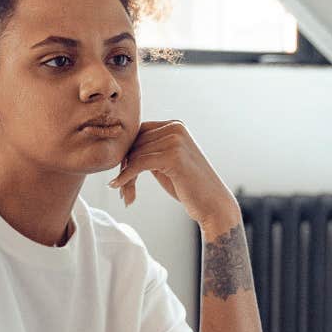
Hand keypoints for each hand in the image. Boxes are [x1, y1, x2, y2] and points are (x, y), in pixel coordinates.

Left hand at [108, 120, 239, 231]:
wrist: (214, 205)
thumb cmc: (189, 187)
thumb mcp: (166, 162)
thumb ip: (149, 151)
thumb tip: (120, 149)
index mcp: (175, 126)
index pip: (138, 133)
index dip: (126, 154)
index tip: (121, 176)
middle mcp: (176, 128)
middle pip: (134, 143)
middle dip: (124, 167)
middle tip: (122, 191)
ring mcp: (175, 140)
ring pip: (134, 155)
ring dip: (125, 177)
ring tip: (126, 196)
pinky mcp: (173, 156)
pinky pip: (139, 164)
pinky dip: (126, 177)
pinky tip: (118, 187)